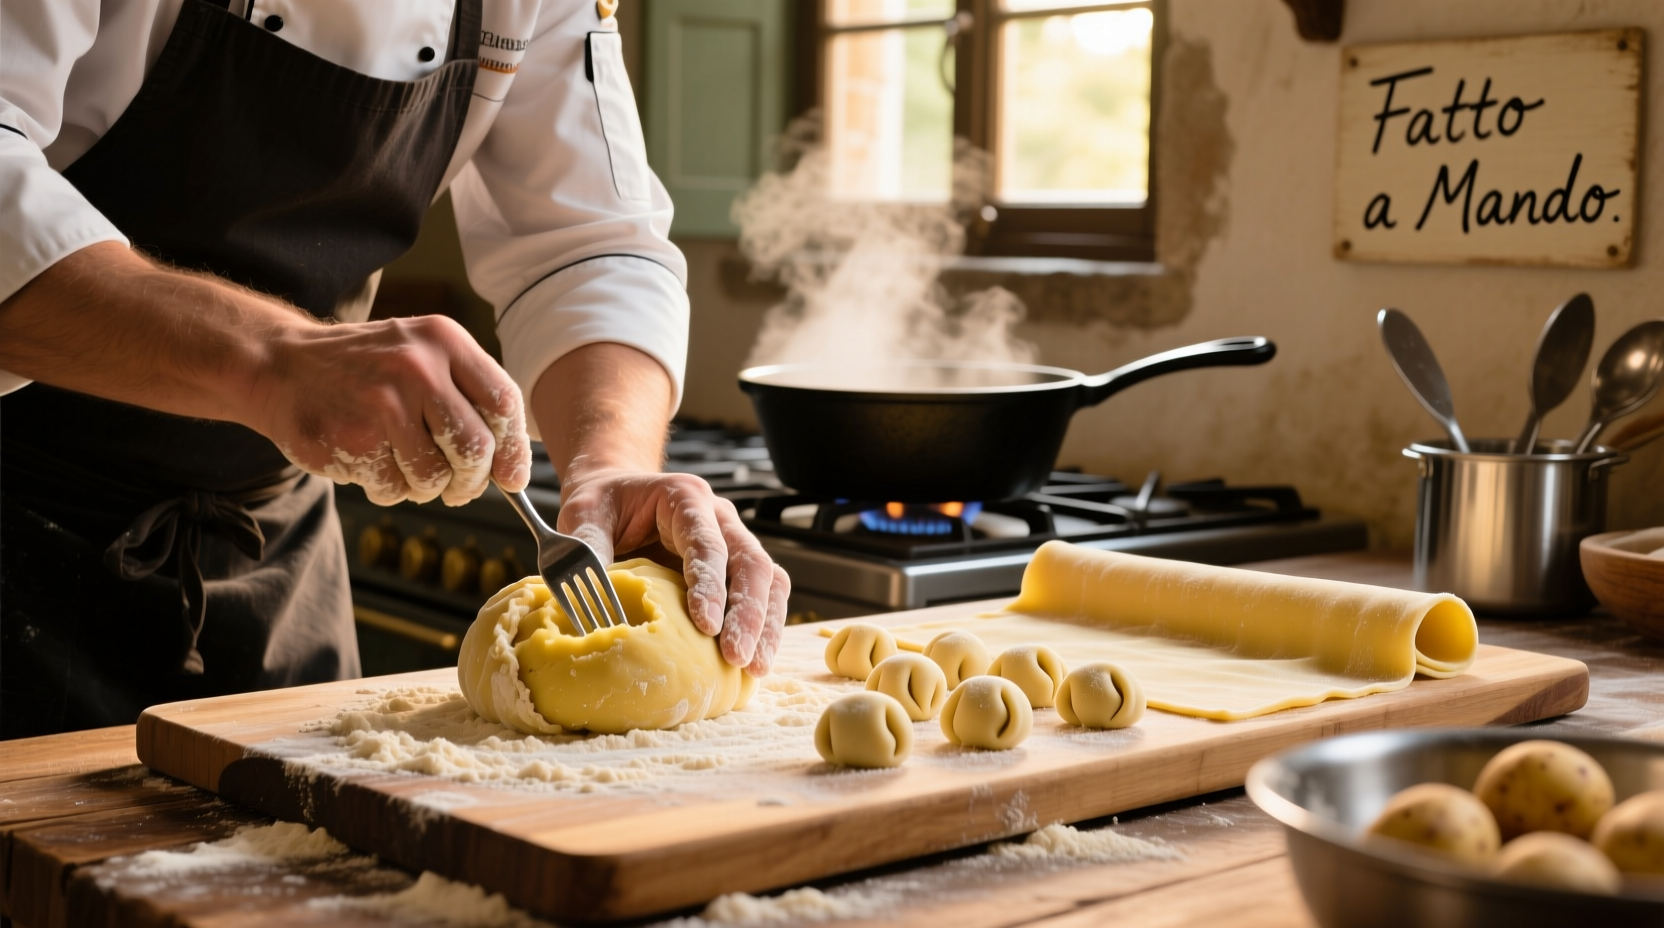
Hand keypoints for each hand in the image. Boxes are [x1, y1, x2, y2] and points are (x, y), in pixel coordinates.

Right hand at [252, 315, 531, 505]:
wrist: (281, 365)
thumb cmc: (367, 368)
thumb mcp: (422, 355)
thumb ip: (470, 396)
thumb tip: (512, 466)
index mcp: (444, 340)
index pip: (504, 402)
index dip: (514, 448)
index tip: (511, 476)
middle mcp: (417, 367)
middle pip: (476, 449)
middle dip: (473, 481)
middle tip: (460, 488)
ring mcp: (383, 403)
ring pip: (435, 477)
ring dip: (426, 487)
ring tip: (404, 467)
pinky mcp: (354, 440)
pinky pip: (394, 489)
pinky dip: (389, 489)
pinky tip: (371, 462)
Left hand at [555, 469, 789, 675]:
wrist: (618, 494)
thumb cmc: (603, 505)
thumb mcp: (584, 515)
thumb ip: (587, 548)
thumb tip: (586, 598)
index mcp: (686, 498)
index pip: (708, 544)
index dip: (711, 585)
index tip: (707, 626)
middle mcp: (720, 518)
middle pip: (752, 563)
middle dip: (749, 613)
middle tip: (737, 658)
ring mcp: (734, 542)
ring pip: (770, 580)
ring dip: (766, 625)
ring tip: (754, 668)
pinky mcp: (735, 569)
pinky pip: (765, 595)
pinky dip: (763, 629)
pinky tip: (752, 663)